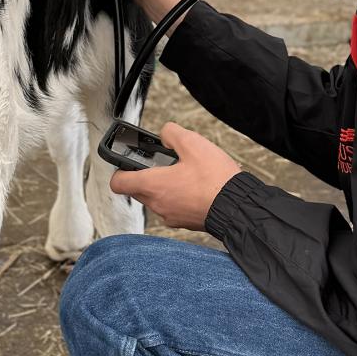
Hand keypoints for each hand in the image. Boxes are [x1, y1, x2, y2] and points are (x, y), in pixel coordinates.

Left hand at [109, 122, 241, 230]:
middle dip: (147, 174)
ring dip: (164, 185)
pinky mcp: (185, 222)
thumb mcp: (193, 143)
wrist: (238, 206)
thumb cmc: (215, 179)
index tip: (130, 161)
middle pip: (137, 189)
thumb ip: (171, 133)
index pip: (118, 182)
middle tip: (164, 162)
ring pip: (156, 198)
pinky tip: (196, 185)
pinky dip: (178, 196)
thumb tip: (165, 135)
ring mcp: (171, 216)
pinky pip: (173, 207)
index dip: (120, 169)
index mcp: (152, 185)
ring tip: (185, 172)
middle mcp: (157, 205)